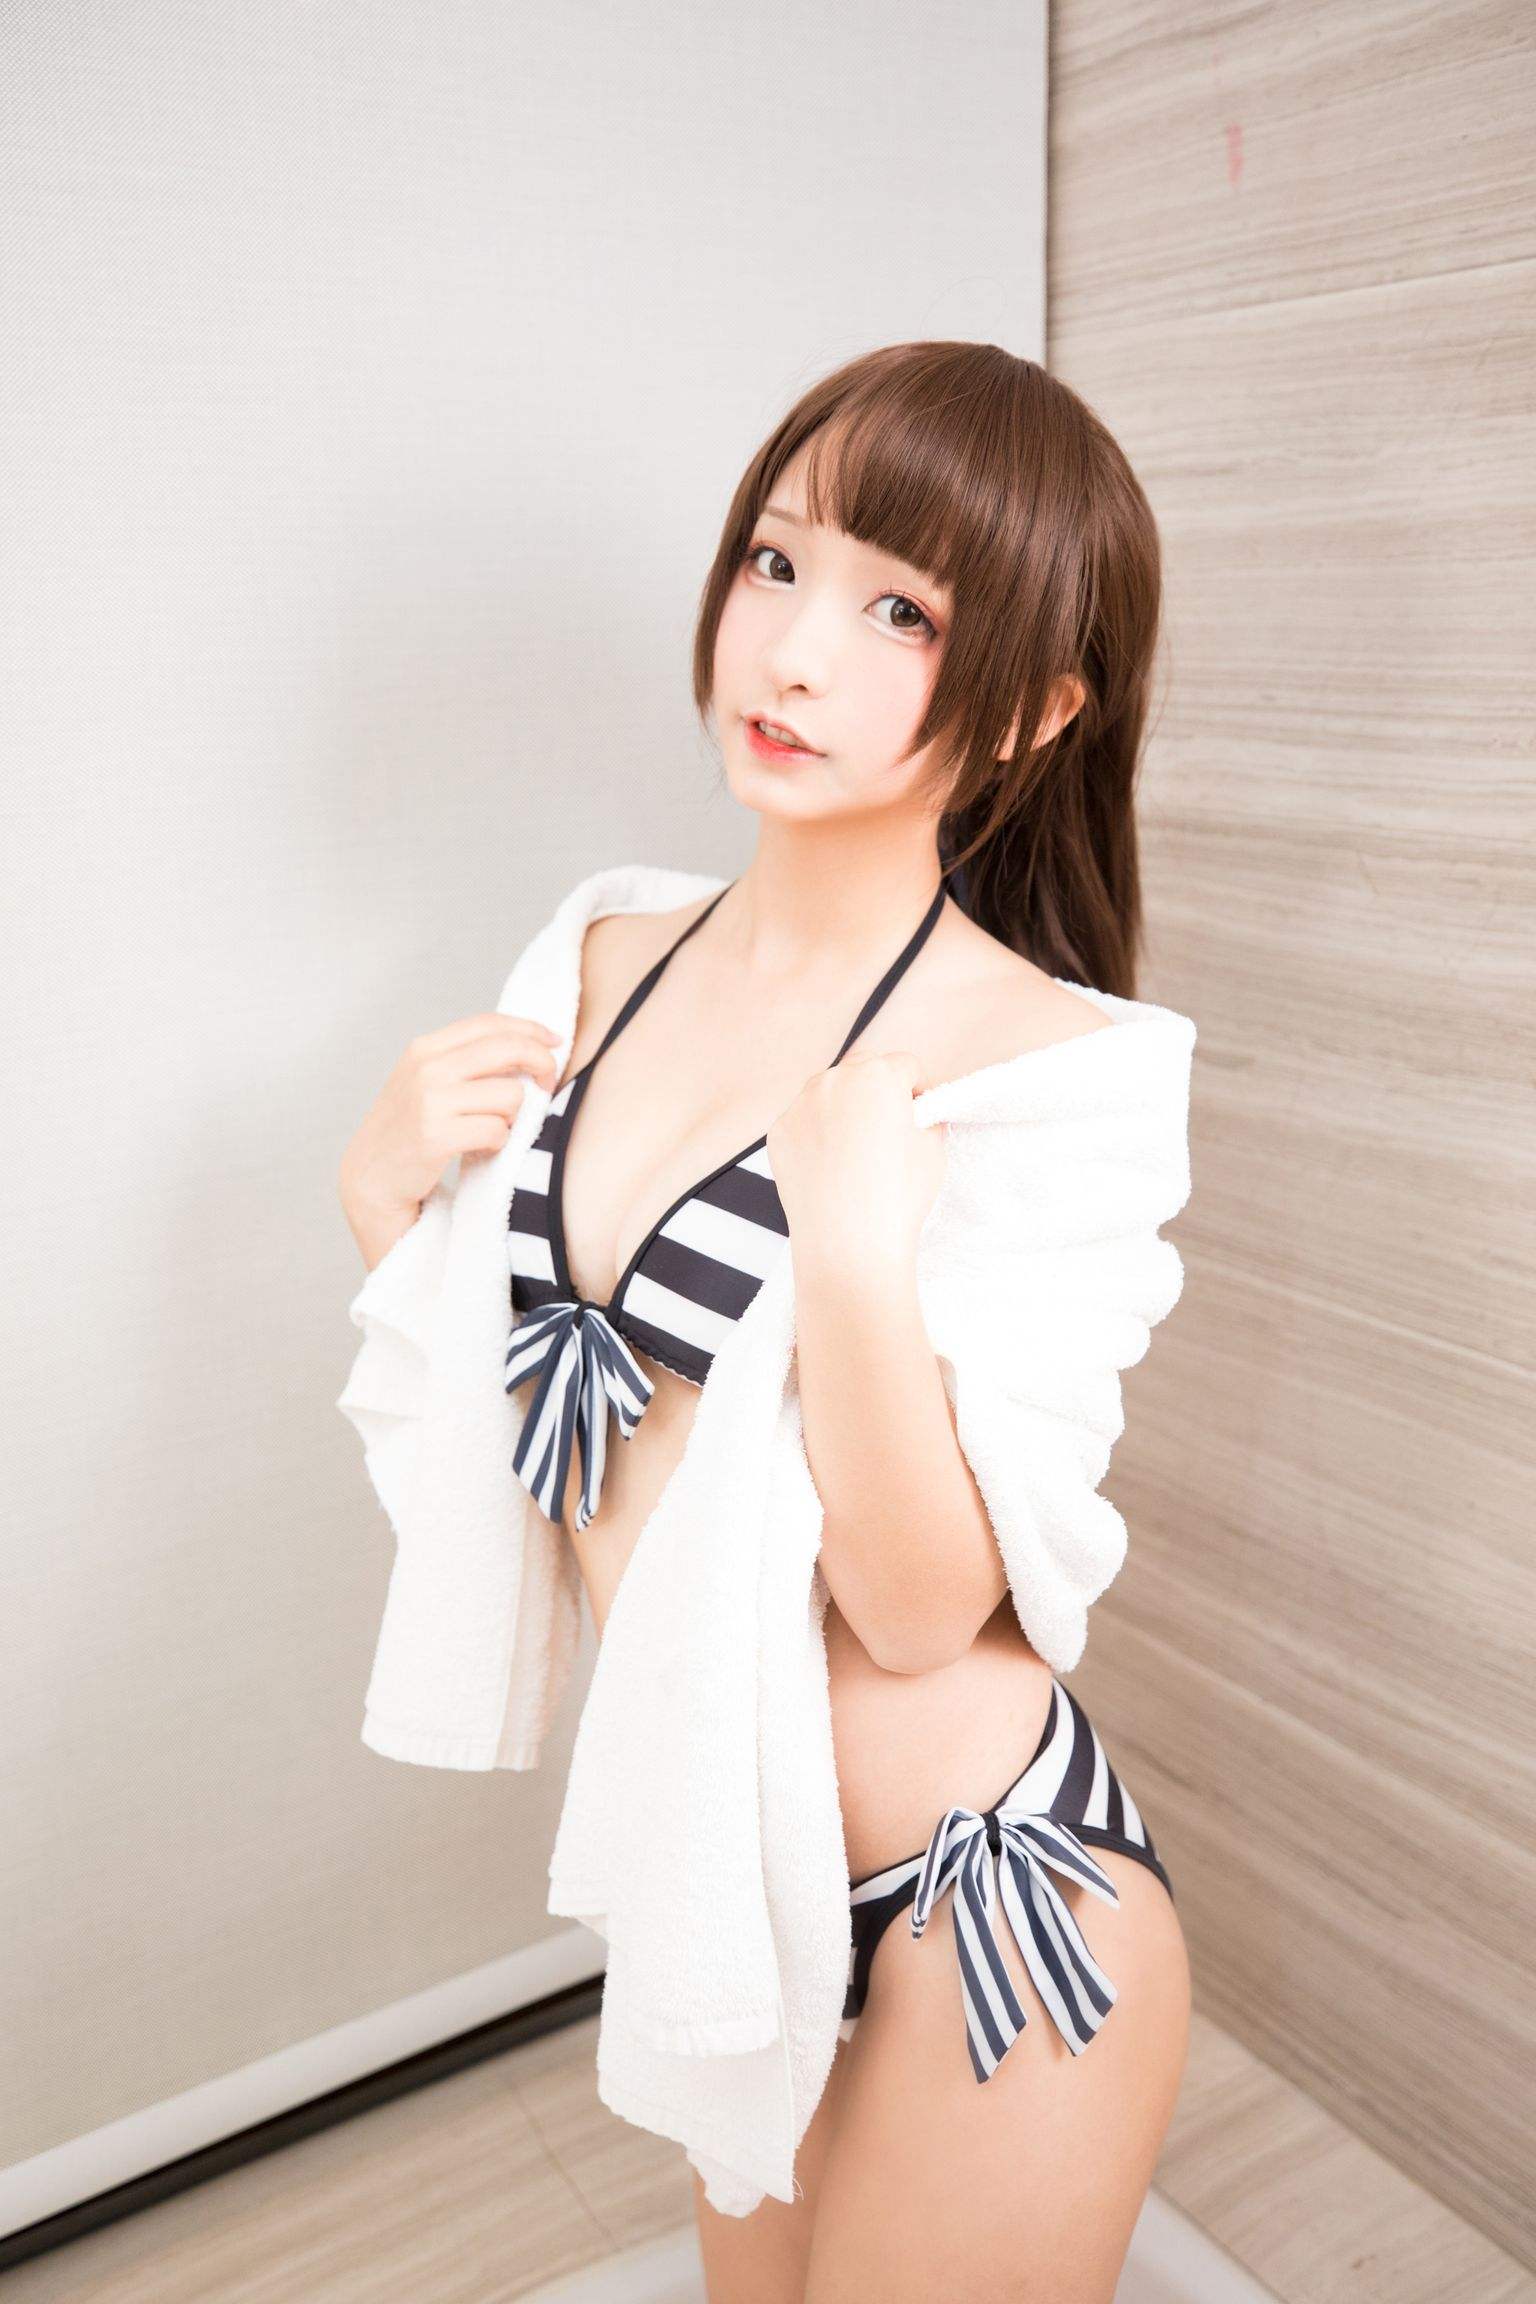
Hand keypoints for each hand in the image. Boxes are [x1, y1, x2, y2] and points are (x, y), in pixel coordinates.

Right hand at [339, 1010, 563, 1233]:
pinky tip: (480, 1148)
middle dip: (541, 1064)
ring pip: (511, 1095)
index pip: (489, 1024)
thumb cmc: (407, 1131)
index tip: (554, 1041)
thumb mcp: (425, 1082)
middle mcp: (426, 1068)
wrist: (370, 1178)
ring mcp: (429, 1102)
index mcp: (424, 1049)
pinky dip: (498, 1142)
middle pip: (508, 1050)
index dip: (529, 1029)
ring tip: (489, 1128)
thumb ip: (464, 1062)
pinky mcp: (436, 1136)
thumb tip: (524, 1047)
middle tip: (549, 1083)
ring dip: (512, 1117)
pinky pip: (498, 1130)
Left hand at [765, 1051, 946, 1280]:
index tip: (920, 1114)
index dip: (918, 1091)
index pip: (905, 1066)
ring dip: (845, 1109)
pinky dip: (818, 1135)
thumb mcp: (934, 1150)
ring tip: (857, 1152)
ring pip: (829, 1093)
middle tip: (888, 1129)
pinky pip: (805, 1121)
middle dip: (879, 1090)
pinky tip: (831, 1167)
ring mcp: (800, 1105)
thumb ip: (927, 1118)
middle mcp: (833, 1080)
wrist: (848, 1245)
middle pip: (863, 1070)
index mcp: (878, 1075)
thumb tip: (916, 1114)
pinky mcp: (779, 1132)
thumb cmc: (897, 1198)